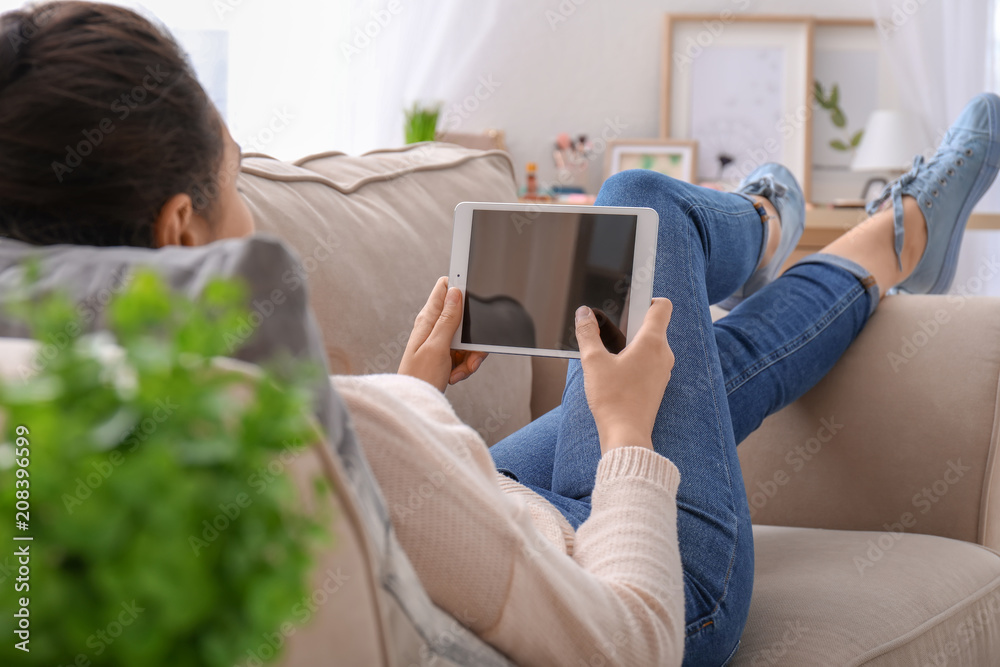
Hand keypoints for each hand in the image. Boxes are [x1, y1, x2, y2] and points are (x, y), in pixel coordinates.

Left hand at [397, 277, 487, 391]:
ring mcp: (440, 341)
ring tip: (458, 371)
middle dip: (471, 337)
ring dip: (469, 356)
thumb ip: (447, 319)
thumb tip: (455, 291)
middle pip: (463, 318)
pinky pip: (464, 354)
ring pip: (467, 339)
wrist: (415, 403)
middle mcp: (433, 327)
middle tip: (470, 354)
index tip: (474, 294)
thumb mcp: (437, 346)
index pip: (444, 289)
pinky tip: (455, 376)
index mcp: (428, 319)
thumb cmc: (420, 377)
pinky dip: (464, 366)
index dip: (460, 288)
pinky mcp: (445, 355)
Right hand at [576, 299, 673, 453]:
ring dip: (632, 344)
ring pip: (651, 345)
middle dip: (631, 324)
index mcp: (653, 342)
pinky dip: (635, 360)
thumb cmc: (613, 399)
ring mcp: (663, 371)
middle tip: (609, 333)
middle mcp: (664, 354)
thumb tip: (584, 313)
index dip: (647, 298)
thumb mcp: (593, 361)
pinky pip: (649, 362)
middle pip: (654, 325)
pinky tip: (615, 373)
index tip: (630, 300)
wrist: (626, 435)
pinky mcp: (658, 385)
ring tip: (609, 356)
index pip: (662, 306)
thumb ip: (588, 333)